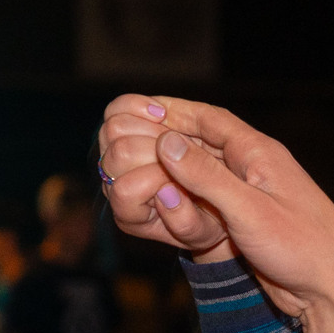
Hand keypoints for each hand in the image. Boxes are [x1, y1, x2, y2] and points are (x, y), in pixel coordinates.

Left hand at [97, 96, 232, 252]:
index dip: (159, 178)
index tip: (188, 177)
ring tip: (178, 137)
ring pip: (114, 129)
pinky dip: (139, 105)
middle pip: (119, 154)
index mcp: (131, 217)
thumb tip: (165, 185)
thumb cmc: (214, 217)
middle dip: (157, 149)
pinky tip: (162, 115)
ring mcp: (114, 159)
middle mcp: (115, 188)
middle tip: (187, 153)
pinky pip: (117, 110)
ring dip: (150, 127)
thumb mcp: (212, 227)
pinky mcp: (120, 134)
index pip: (126, 191)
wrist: (219, 196)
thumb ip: (189, 215)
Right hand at [105, 97, 333, 321]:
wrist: (333, 291)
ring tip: (142, 164)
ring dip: (176, 168)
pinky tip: (168, 197)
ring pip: (206, 172)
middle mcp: (256, 169)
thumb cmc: (302, 248)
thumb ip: (207, 177)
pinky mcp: (251, 221)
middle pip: (204, 143)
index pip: (211, 120)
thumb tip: (167, 143)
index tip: (143, 105)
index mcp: (260, 154)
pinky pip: (212, 199)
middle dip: (169, 138)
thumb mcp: (249, 210)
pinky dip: (188, 195)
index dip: (176, 110)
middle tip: (131, 135)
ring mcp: (254, 195)